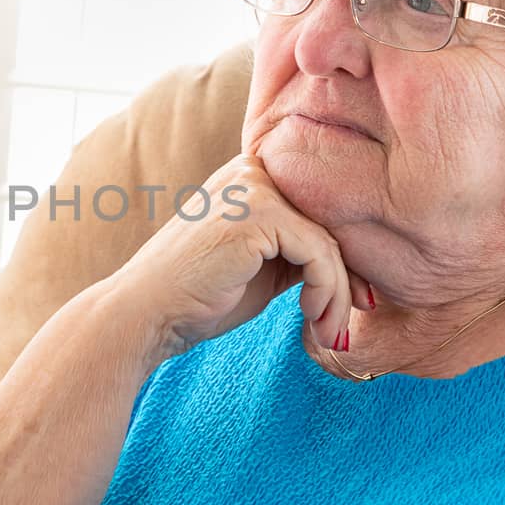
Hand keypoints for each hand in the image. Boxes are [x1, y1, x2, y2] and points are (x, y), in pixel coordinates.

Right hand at [105, 153, 371, 356]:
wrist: (146, 314)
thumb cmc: (198, 297)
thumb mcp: (263, 268)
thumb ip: (299, 252)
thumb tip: (358, 265)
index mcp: (250, 176)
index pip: (318, 211)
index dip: (345, 259)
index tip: (355, 303)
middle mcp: (252, 170)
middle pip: (330, 222)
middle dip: (348, 278)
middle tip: (349, 324)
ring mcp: (253, 187)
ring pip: (330, 242)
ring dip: (338, 296)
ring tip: (330, 334)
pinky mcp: (258, 213)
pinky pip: (319, 255)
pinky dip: (327, 293)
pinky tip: (311, 318)